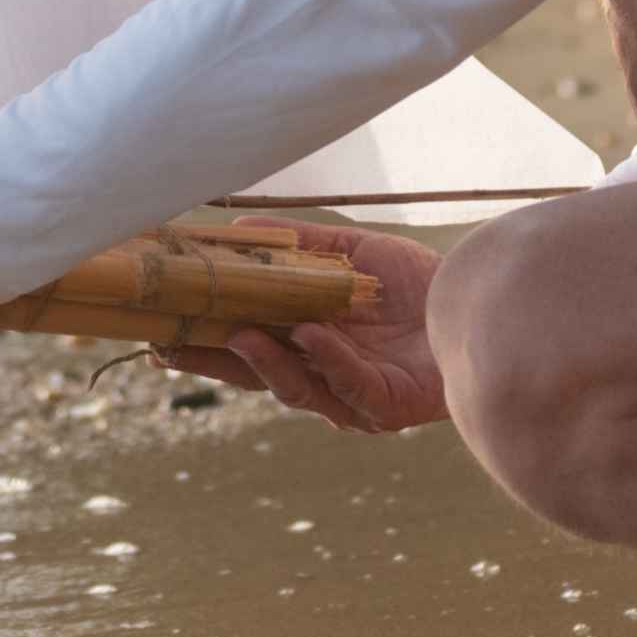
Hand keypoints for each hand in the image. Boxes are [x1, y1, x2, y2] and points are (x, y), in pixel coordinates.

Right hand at [155, 223, 450, 432]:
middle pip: (254, 376)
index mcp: (303, 345)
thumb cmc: (412, 282)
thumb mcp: (346, 255)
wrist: (477, 297)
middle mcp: (320, 378)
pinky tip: (313, 334)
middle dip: (213, 362)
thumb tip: (234, 230)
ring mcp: (351, 398)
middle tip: (170, 347)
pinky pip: (351, 386)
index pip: (242, 346)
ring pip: (297, 388)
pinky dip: (329, 359)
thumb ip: (295, 248)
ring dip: (267, 362)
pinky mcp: (387, 407)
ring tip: (240, 333)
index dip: (202, 340)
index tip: (159, 328)